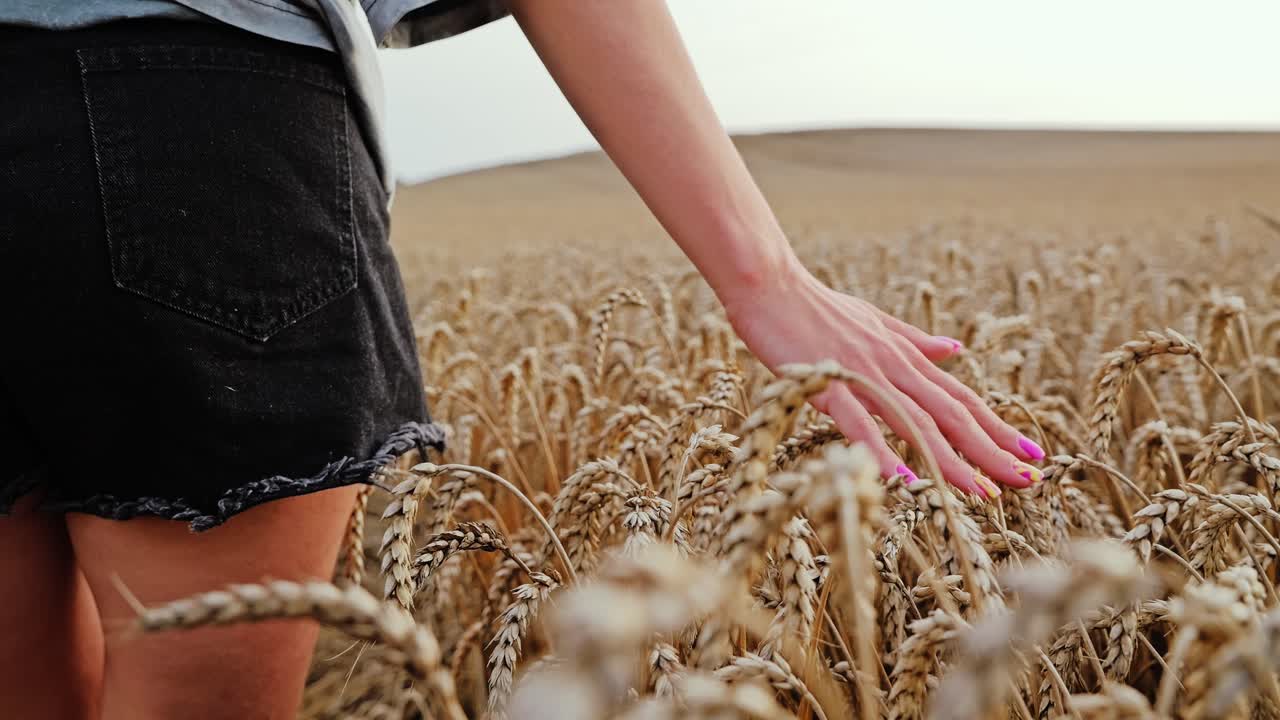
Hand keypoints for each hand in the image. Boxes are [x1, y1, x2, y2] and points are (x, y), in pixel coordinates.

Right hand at [719, 265, 1044, 496]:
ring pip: (916, 422)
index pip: (962, 398)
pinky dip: (884, 451)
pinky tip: (905, 480)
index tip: (1033, 454)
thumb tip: (955, 351)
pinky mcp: (828, 380)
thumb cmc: (815, 307)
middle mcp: (894, 366)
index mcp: (906, 356)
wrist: (771, 285)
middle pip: (952, 415)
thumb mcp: (875, 322)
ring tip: (983, 492)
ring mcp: (863, 374)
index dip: (999, 427)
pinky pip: (860, 422)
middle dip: (993, 450)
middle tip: (1029, 481)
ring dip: (952, 460)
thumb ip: (915, 341)